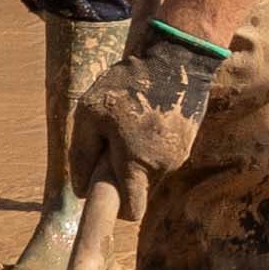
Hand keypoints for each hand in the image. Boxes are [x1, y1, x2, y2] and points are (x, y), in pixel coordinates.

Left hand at [72, 16, 223, 201]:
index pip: (132, 211)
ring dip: (138, 155)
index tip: (106, 196)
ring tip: (131, 121)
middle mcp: (163, 166)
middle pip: (138, 187)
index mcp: (138, 164)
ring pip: (149, 169)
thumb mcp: (88, 114)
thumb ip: (81, 155)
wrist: (174, 58)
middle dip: (123, 174)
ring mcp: (179, 154)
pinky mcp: (188, 140)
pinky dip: (151, 142)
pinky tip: (146, 114)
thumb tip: (80, 190)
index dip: (116, 210)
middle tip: (112, 140)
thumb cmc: (126, 85)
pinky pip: (162, 153)